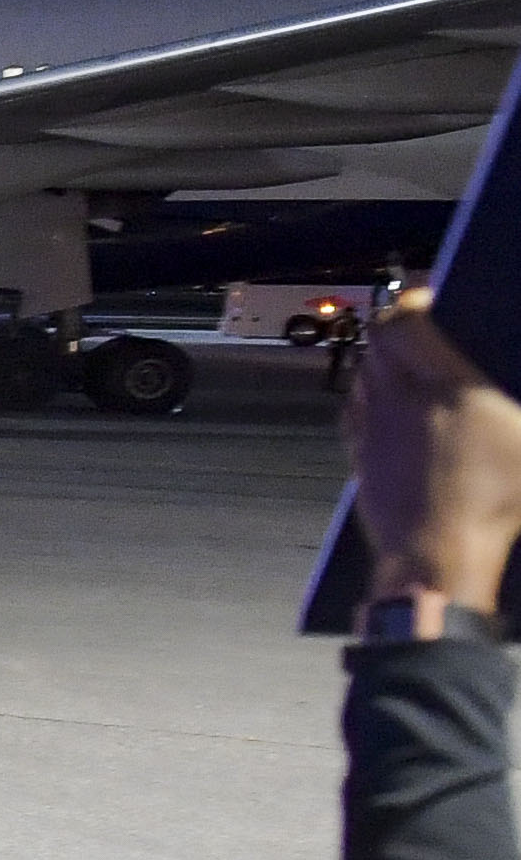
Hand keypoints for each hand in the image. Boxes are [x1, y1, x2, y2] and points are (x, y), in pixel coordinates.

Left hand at [348, 296, 520, 613]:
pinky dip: (368, 398)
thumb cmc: (493, 503)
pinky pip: (354, 410)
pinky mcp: (358, 458)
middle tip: (426, 332)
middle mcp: (397, 400)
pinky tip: (391, 408)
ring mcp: (371, 430)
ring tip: (413, 369)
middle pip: (376, 342)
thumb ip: (520, 409)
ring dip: (382, 363)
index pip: (401, 322)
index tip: (430, 300)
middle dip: (399, 329)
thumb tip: (504, 403)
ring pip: (362, 374)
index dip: (411, 303)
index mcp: (443, 386)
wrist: (436, 558)